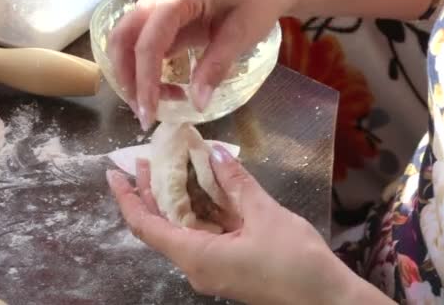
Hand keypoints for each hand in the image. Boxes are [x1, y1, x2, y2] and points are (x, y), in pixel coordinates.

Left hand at [106, 146, 393, 303]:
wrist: (328, 302)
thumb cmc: (296, 262)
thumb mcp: (265, 215)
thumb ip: (236, 183)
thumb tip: (215, 153)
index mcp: (195, 256)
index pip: (146, 227)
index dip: (127, 199)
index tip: (115, 174)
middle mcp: (196, 266)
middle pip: (161, 226)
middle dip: (150, 192)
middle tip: (146, 159)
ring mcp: (212, 269)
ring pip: (183, 230)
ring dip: (177, 199)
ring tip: (173, 164)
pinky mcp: (228, 267)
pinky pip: (203, 236)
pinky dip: (200, 210)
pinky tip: (206, 187)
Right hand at [108, 0, 301, 129]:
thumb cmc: (257, 0)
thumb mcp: (242, 34)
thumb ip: (216, 67)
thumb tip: (196, 104)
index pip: (148, 42)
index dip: (144, 82)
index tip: (149, 115)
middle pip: (122, 40)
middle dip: (128, 80)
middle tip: (146, 113)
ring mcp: (155, 4)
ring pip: (124, 43)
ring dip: (132, 77)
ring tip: (158, 102)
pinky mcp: (159, 17)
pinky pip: (139, 45)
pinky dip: (144, 70)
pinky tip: (165, 88)